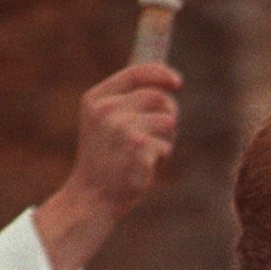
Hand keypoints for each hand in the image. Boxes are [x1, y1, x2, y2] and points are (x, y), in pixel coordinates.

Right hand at [33, 63, 180, 269]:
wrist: (93, 196)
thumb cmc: (104, 160)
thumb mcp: (103, 123)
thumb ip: (124, 102)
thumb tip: (163, 86)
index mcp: (96, 99)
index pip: (136, 73)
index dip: (161, 74)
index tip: (177, 82)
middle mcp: (108, 110)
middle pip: (159, 97)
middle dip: (168, 115)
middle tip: (161, 133)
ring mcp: (122, 129)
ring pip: (167, 121)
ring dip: (165, 139)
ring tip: (147, 153)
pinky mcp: (138, 149)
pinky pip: (166, 146)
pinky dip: (161, 158)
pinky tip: (143, 167)